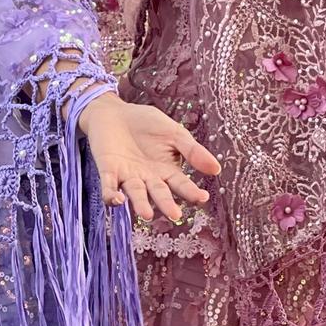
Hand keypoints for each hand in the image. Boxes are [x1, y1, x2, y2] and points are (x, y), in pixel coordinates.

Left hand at [78, 94, 220, 221]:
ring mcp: (128, 177)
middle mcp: (148, 179)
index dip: (191, 191)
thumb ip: (193, 151)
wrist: (115, 111)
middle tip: (174, 214)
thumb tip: (216, 168)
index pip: (181, 184)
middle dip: (166, 204)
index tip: (202, 197)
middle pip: (159, 193)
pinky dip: (111, 195)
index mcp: (167, 170)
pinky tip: (117, 199)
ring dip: (140, 204)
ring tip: (147, 214)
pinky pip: (109, 187)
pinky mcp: (108, 171)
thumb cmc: (146, 123)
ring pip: (136, 194)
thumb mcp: (174, 133)